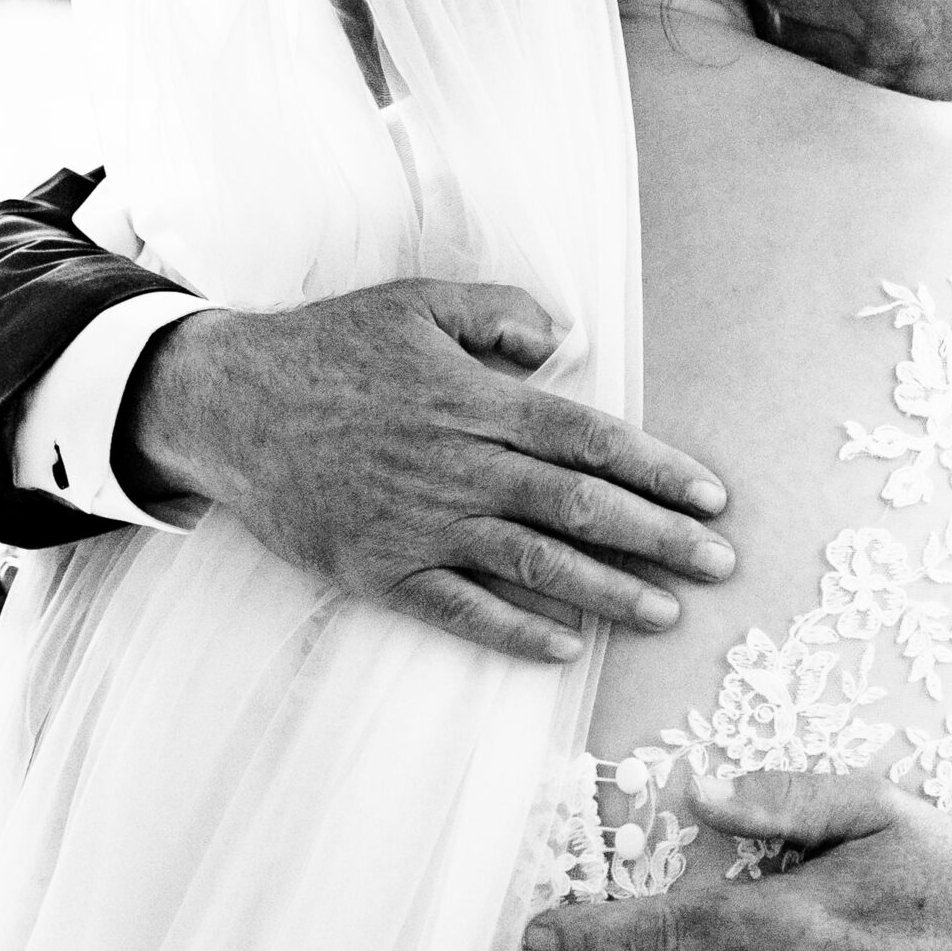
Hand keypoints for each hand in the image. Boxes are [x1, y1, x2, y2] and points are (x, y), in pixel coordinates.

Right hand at [120, 280, 732, 661]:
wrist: (229, 403)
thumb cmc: (330, 345)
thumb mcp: (417, 301)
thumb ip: (498, 312)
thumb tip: (563, 340)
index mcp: (478, 401)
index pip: (590, 439)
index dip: (657, 469)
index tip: (712, 496)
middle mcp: (460, 467)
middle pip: (579, 508)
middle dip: (660, 538)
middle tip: (722, 564)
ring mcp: (420, 525)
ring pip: (534, 564)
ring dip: (608, 592)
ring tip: (668, 612)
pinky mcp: (379, 570)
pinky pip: (458, 610)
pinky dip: (514, 631)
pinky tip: (565, 649)